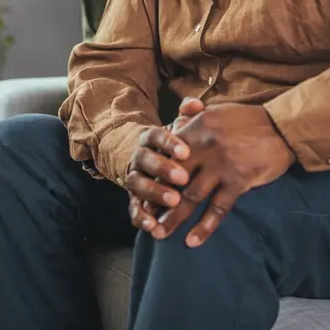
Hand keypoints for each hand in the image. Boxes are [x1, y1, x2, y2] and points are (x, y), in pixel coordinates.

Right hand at [126, 98, 203, 236]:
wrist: (144, 156)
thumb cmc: (171, 144)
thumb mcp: (179, 128)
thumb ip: (187, 116)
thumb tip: (196, 104)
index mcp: (149, 137)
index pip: (156, 136)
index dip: (169, 144)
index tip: (185, 151)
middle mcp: (138, 156)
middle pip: (145, 160)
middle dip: (163, 169)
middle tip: (183, 179)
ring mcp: (133, 177)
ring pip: (138, 184)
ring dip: (154, 193)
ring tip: (174, 202)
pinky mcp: (133, 198)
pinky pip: (133, 208)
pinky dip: (141, 217)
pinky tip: (153, 226)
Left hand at [158, 103, 294, 247]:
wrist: (282, 127)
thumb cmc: (248, 120)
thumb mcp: (216, 110)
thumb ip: (193, 116)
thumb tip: (175, 122)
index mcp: (196, 129)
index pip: (166, 156)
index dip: (153, 176)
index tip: (142, 193)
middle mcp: (204, 147)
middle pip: (172, 180)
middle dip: (156, 202)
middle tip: (146, 219)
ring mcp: (221, 166)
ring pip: (190, 198)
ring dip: (174, 218)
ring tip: (161, 234)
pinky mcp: (238, 181)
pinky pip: (218, 209)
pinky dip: (204, 227)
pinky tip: (192, 241)